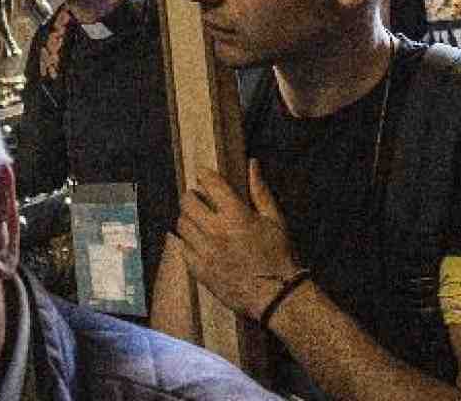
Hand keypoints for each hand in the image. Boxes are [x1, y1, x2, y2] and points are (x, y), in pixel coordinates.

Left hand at [174, 161, 304, 318]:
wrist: (276, 296)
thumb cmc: (278, 256)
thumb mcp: (275, 220)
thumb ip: (260, 191)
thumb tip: (252, 164)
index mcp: (237, 216)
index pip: (211, 185)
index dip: (204, 175)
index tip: (203, 174)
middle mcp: (216, 232)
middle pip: (188, 203)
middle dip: (191, 196)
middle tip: (197, 197)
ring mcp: (205, 252)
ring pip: (181, 225)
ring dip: (187, 218)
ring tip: (197, 219)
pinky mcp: (200, 271)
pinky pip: (182, 248)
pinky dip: (186, 241)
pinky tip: (196, 240)